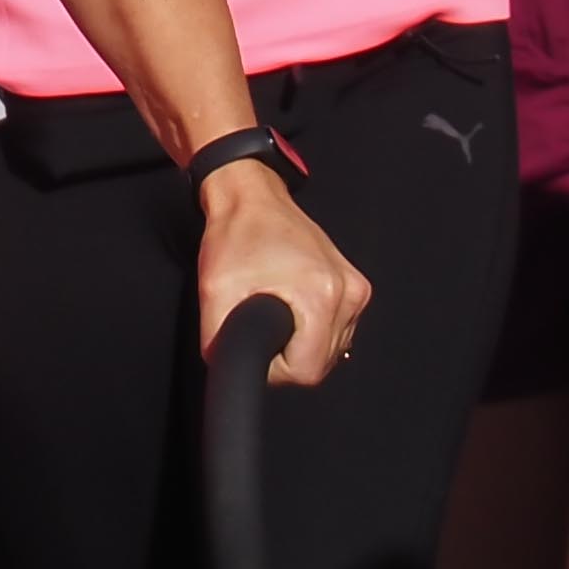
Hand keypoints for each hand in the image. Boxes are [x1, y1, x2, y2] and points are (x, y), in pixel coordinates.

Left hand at [198, 163, 373, 389]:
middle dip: (288, 356)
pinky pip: (337, 330)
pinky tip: (294, 306)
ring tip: (277, 310)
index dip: (275, 369)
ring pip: (330, 349)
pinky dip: (314, 329)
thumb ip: (220, 341)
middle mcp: (347, 292)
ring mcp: (355, 288)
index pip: (306, 371)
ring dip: (302, 343)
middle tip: (262, 324)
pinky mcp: (355, 285)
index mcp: (321, 295)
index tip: (259, 344)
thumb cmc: (236, 236)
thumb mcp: (213, 292)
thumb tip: (231, 369)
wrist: (253, 198)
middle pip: (320, 364)